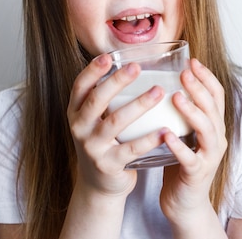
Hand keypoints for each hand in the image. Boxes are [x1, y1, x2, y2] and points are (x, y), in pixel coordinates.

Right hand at [67, 54, 166, 196]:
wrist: (99, 184)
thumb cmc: (104, 142)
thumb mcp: (96, 120)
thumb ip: (106, 97)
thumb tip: (133, 62)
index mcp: (76, 112)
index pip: (79, 87)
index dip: (92, 71)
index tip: (108, 56)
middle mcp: (80, 128)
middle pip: (96, 100)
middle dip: (117, 82)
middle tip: (136, 67)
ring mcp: (92, 148)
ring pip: (115, 122)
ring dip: (138, 105)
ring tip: (158, 91)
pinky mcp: (108, 165)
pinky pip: (130, 149)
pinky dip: (149, 139)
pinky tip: (165, 129)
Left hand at [159, 59, 227, 229]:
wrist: (185, 204)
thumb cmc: (181, 165)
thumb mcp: (184, 133)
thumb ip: (180, 113)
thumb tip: (160, 83)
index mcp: (214, 126)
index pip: (216, 95)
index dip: (206, 77)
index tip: (192, 61)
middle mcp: (217, 139)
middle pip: (213, 108)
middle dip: (199, 87)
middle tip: (184, 72)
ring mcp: (209, 157)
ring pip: (207, 130)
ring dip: (192, 111)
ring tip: (177, 97)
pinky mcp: (197, 174)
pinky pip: (190, 158)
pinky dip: (179, 145)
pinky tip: (165, 134)